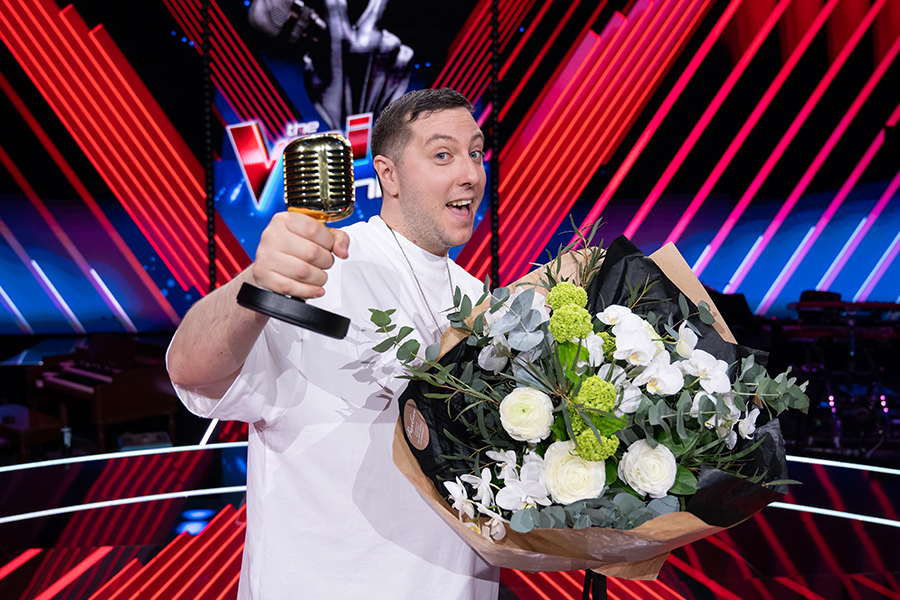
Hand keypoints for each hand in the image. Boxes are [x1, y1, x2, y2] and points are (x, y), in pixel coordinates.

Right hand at [250, 211, 349, 298]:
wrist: (271, 262)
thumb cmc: (296, 246)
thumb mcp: (318, 235)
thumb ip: (337, 238)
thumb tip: (342, 251)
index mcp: (284, 220)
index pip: (314, 229)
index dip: (329, 242)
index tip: (330, 248)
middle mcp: (272, 235)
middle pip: (311, 252)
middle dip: (326, 262)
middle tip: (324, 263)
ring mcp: (265, 256)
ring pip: (303, 272)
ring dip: (319, 278)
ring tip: (319, 275)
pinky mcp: (263, 275)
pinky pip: (291, 287)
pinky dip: (309, 291)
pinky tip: (315, 288)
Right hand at [305, 0, 412, 127]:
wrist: (360, 133)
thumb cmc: (335, 108)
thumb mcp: (313, 78)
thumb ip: (316, 53)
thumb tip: (318, 44)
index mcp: (339, 39)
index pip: (337, 2)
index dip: (336, 0)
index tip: (338, 0)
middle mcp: (366, 40)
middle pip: (376, 7)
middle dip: (375, 6)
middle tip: (374, 10)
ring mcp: (388, 52)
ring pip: (389, 36)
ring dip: (382, 46)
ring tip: (371, 66)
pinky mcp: (404, 64)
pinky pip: (404, 52)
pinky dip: (396, 60)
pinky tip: (385, 73)